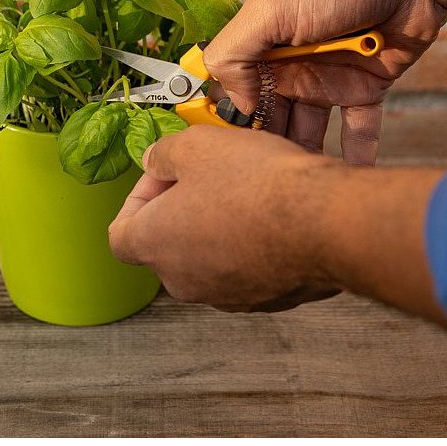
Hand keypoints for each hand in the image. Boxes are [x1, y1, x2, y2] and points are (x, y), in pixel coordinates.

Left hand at [109, 126, 342, 311]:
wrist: (326, 223)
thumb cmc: (260, 185)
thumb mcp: (198, 146)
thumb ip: (165, 154)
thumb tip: (156, 161)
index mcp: (155, 244)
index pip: (120, 233)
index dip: (138, 198)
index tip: (163, 175)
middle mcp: (183, 279)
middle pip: (167, 244)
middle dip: (182, 208)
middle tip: (209, 175)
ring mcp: (226, 296)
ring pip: (209, 257)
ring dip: (219, 227)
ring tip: (248, 190)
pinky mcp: (266, 300)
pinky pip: (247, 269)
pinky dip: (253, 245)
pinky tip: (276, 214)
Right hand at [203, 0, 446, 165]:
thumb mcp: (271, 10)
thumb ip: (236, 53)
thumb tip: (237, 106)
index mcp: (261, 44)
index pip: (234, 92)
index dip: (230, 124)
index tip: (230, 160)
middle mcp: (290, 64)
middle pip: (270, 119)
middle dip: (267, 151)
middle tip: (267, 187)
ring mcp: (329, 77)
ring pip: (309, 131)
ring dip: (305, 159)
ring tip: (303, 191)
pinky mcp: (367, 86)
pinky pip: (358, 129)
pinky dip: (355, 153)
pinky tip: (350, 180)